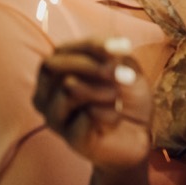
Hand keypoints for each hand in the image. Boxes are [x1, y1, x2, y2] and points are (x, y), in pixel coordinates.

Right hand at [33, 39, 152, 169]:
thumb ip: (115, 56)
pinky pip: (87, 116)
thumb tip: (112, 51)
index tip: (126, 47)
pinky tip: (116, 118)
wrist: (139, 134)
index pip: (62, 50)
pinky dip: (110, 113)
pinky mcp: (69, 138)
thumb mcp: (126, 67)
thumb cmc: (126, 96)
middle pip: (54, 66)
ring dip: (105, 89)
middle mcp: (46, 94)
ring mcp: (54, 117)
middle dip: (94, 65)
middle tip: (127, 75)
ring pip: (68, 90)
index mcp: (57, 73)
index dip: (93, 46)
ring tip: (119, 97)